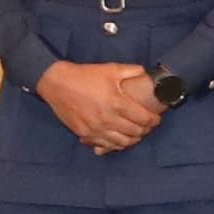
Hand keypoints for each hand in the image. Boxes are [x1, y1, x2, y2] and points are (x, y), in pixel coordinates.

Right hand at [36, 61, 163, 155]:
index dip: (153, 120)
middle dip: (145, 130)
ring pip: (121, 143)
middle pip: (134, 133)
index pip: (143, 119)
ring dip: (131, 140)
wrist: (57, 84)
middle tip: (147, 126)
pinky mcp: (84, 133)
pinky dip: (114, 144)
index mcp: (116, 103)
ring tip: (135, 134)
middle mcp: (107, 119)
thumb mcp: (110, 69)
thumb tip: (146, 72)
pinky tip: (118, 139)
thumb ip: (131, 71)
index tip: (156, 119)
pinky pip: (104, 145)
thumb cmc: (85, 76)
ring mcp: (95, 128)